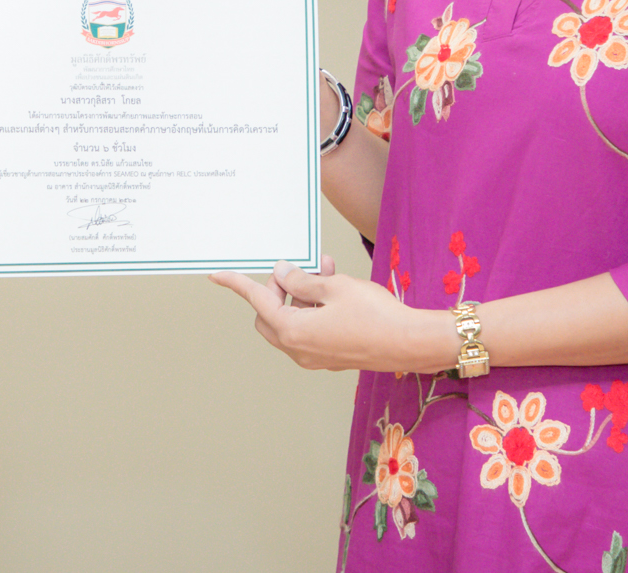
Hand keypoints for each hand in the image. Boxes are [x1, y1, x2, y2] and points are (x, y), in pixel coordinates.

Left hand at [209, 257, 454, 373]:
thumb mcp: (333, 287)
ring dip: (302, 295)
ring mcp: (315, 357)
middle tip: (298, 270)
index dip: (237, 284)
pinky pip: (310, 329)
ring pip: (292, 321)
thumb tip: (282, 274)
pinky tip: (334, 287)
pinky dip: (314, 308)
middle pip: (269, 315)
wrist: (410, 342)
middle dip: (278, 289)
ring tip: (326, 269)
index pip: (257, 301)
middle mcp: (299, 349)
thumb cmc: (375, 314)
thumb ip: (301, 280)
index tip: (217, 275)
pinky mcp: (331, 356)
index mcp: (294, 331)